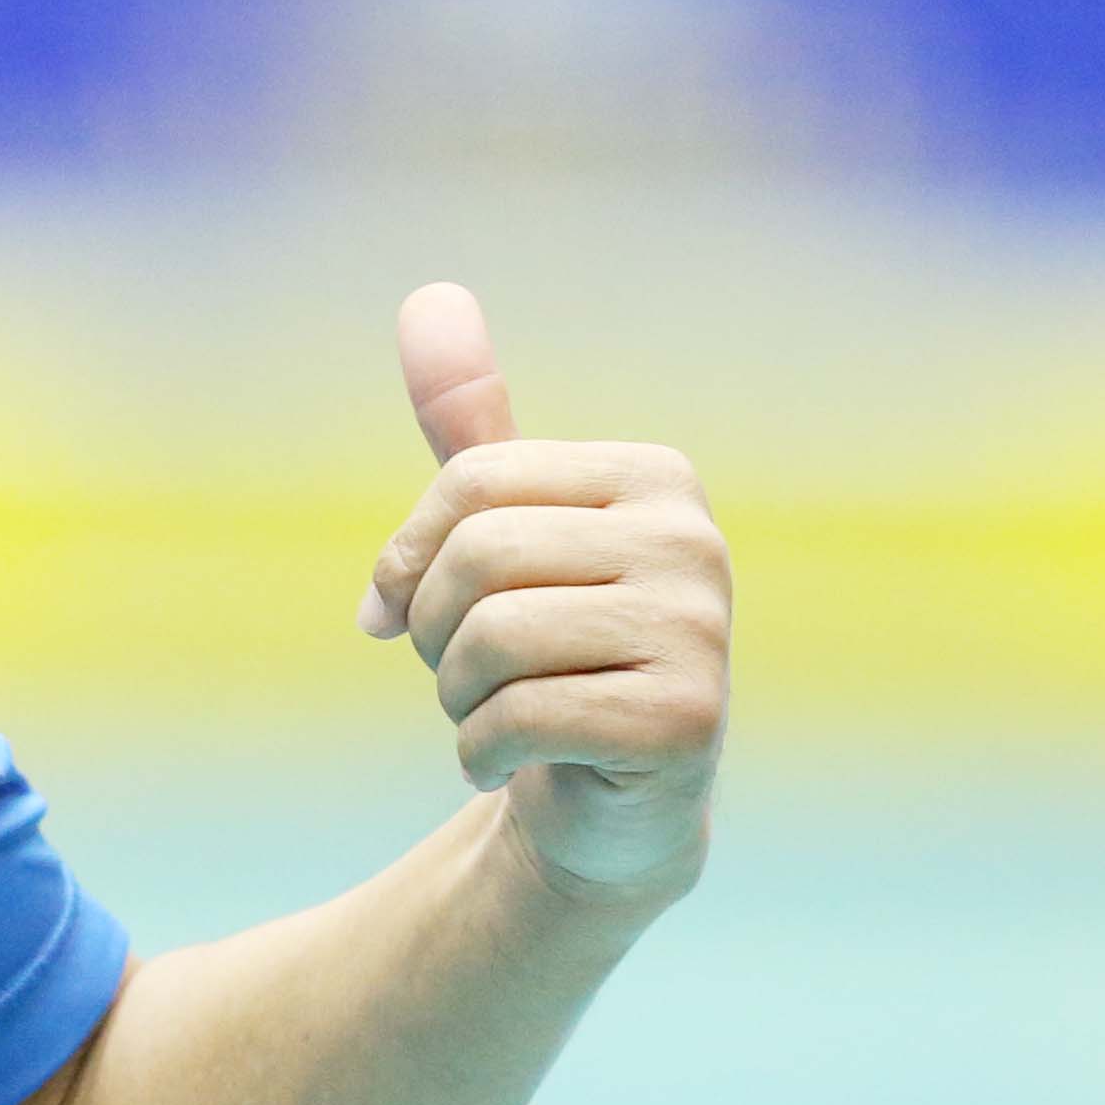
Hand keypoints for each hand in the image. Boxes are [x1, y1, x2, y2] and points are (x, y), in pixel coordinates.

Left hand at [355, 283, 726, 904]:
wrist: (610, 807)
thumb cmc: (549, 654)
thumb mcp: (503, 532)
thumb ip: (469, 425)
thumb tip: (428, 296)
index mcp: (655, 477)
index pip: (473, 483)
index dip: (409, 557)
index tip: (403, 613)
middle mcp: (694, 541)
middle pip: (478, 558)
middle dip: (433, 634)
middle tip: (460, 676)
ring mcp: (701, 633)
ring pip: (491, 641)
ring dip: (456, 699)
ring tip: (496, 716)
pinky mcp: (686, 724)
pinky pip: (519, 720)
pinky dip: (479, 756)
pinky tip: (513, 767)